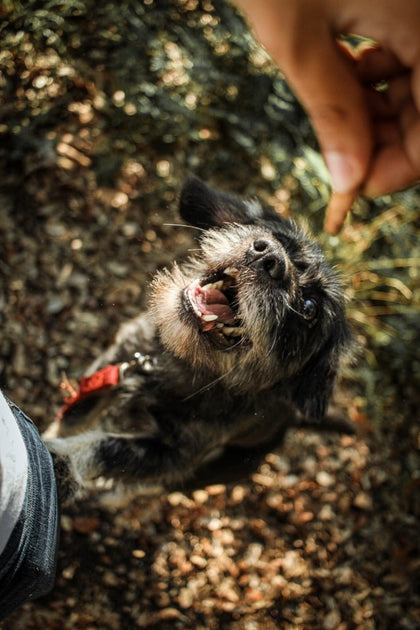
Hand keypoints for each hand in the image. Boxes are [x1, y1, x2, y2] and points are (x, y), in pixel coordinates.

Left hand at [234, 0, 419, 232]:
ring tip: (338, 113)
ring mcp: (414, 8)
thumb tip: (349, 179)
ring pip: (416, 81)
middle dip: (386, 142)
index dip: (398, 170)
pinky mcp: (396, 0)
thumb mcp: (299, 41)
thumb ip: (331, 113)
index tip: (353, 189)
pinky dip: (375, 75)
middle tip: (340, 161)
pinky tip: (347, 72)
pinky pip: (402, 49)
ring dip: (379, 111)